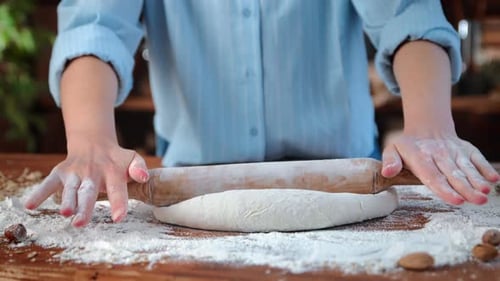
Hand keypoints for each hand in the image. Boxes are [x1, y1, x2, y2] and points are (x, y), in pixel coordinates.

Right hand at [24, 137, 148, 226]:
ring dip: (66, 201)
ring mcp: (75, 173)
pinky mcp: (60, 173)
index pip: (117, 189)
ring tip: (64, 213)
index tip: (118, 218)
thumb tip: (144, 177)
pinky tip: (30, 205)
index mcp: (113, 171)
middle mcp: (93, 172)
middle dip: (84, 207)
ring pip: (70, 189)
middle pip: (89, 192)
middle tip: (80, 223)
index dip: (118, 203)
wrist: (94, 142)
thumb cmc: (116, 159)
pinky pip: (48, 183)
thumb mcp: (133, 158)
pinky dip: (39, 193)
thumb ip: (140, 168)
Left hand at [381, 132, 498, 204]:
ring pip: (466, 168)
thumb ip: (390, 161)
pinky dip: (485, 167)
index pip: (433, 175)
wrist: (428, 127)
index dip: (445, 189)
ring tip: (484, 192)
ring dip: (477, 180)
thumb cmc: (408, 146)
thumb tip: (387, 172)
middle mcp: (440, 154)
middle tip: (477, 201)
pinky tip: (493, 178)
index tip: (455, 200)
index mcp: (421, 157)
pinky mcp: (467, 149)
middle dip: (466, 188)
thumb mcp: (392, 149)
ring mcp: (455, 152)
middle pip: (453, 174)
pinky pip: (477, 158)